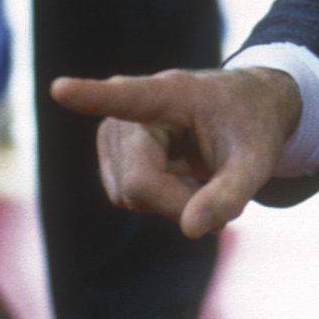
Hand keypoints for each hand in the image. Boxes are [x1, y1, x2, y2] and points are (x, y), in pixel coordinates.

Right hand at [48, 68, 301, 239]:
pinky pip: (128, 198)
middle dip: (179, 203)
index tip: (60, 88)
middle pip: (138, 183)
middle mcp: (130, 112)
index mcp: (169, 94)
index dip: (90, 96)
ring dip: (170, 203)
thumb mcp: (258, 161)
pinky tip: (184, 182)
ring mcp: (114, 134)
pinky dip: (161, 202)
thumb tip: (191, 230)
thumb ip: (230, 194)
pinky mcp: (111, 155)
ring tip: (202, 179)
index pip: (126, 97)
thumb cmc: (251, 127)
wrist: (245, 112)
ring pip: (129, 196)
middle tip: (221, 200)